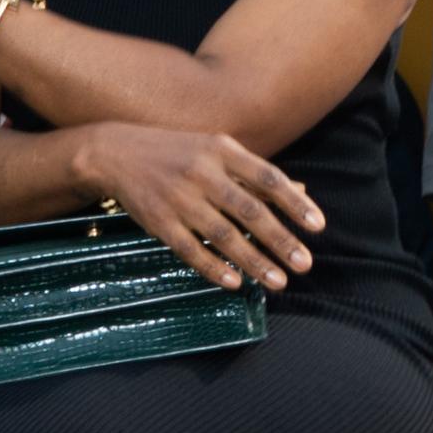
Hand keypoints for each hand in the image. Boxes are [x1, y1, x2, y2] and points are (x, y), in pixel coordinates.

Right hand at [82, 120, 325, 290]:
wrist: (115, 153)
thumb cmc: (177, 152)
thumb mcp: (217, 151)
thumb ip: (256, 173)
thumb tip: (302, 193)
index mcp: (222, 150)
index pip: (267, 177)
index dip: (294, 203)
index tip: (317, 226)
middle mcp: (203, 172)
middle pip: (250, 210)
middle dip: (280, 240)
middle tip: (305, 264)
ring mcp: (179, 198)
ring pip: (224, 235)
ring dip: (254, 261)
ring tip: (278, 281)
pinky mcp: (159, 222)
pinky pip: (191, 249)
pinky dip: (213, 267)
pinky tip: (235, 283)